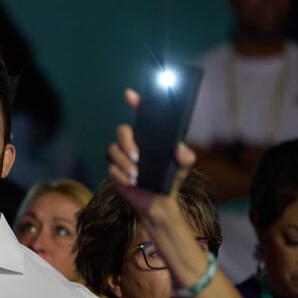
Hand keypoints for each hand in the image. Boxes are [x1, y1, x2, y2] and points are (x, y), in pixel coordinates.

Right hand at [106, 88, 196, 227]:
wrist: (159, 203)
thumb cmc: (171, 179)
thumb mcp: (183, 167)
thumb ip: (186, 157)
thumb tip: (179, 148)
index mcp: (149, 136)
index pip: (140, 115)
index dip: (135, 102)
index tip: (129, 95)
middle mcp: (134, 142)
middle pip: (122, 131)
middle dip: (127, 142)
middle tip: (137, 157)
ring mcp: (122, 156)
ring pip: (113, 150)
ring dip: (124, 163)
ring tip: (137, 176)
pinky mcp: (115, 171)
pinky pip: (111, 168)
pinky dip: (121, 175)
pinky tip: (131, 182)